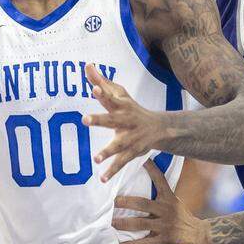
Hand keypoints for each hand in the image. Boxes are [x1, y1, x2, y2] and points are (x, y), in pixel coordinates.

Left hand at [82, 63, 165, 181]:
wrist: (159, 128)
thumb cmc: (131, 108)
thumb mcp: (119, 94)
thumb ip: (101, 81)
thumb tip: (87, 65)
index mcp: (121, 106)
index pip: (111, 98)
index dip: (103, 93)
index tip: (94, 89)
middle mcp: (126, 121)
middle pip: (112, 120)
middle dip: (99, 120)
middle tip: (84, 119)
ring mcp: (130, 138)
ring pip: (118, 145)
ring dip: (107, 152)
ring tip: (96, 158)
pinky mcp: (131, 152)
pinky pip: (121, 163)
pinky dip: (112, 171)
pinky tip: (102, 178)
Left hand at [116, 161, 213, 243]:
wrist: (199, 235)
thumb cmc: (182, 217)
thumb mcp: (174, 201)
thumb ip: (161, 194)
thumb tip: (147, 180)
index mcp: (168, 198)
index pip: (159, 180)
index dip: (151, 169)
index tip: (141, 159)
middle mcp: (165, 210)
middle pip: (142, 204)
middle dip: (126, 202)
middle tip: (112, 201)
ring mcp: (164, 225)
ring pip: (140, 223)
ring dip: (124, 223)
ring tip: (111, 223)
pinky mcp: (164, 239)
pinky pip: (146, 243)